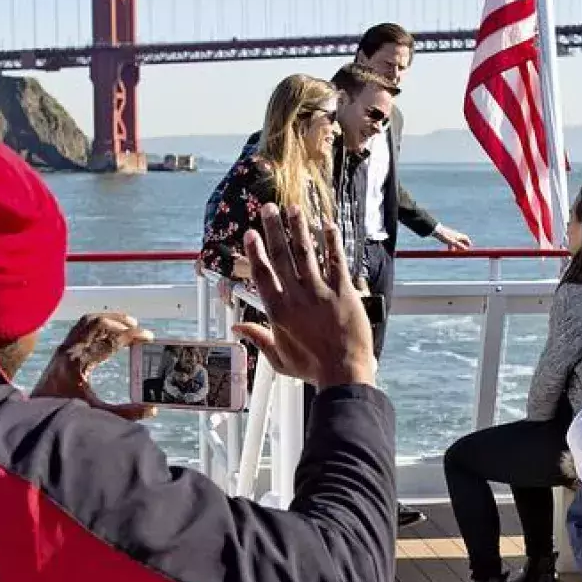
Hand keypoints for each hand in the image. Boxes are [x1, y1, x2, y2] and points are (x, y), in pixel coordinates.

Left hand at [32, 312, 155, 420]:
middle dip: (122, 322)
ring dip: (109, 318)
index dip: (133, 335)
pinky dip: (96, 322)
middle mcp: (70, 350)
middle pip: (99, 323)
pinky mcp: (61, 348)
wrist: (36, 413)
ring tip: (126, 323)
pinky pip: (80, 326)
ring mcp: (63, 347)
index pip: (111, 341)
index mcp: (80, 363)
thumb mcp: (98, 413)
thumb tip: (152, 410)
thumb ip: (126, 413)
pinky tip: (107, 328)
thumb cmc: (64, 412)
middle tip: (138, 329)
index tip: (148, 336)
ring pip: (88, 321)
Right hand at [232, 204, 376, 389]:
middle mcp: (297, 297)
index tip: (251, 234)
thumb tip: (237, 330)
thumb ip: (258, 338)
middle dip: (274, 230)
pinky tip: (327, 225)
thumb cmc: (313, 368)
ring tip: (293, 209)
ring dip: (299, 228)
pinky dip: (331, 242)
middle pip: (282, 257)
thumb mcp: (278, 358)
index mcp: (279, 312)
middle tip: (268, 209)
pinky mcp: (343, 292)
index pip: (262, 275)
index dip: (255, 252)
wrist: (344, 373)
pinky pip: (336, 261)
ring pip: (307, 253)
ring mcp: (321, 292)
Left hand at [433, 224, 472, 250]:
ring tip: (455, 252)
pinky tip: (449, 249)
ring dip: (456, 246)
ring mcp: (451, 235)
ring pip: (456, 241)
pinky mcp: (446, 236)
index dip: (468, 243)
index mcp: (458, 235)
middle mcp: (456, 235)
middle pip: (461, 240)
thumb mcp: (452, 242)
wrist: (436, 230)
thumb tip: (466, 249)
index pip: (466, 238)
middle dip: (462, 245)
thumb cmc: (444, 236)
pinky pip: (451, 241)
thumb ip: (459, 246)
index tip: (469, 248)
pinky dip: (451, 245)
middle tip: (462, 251)